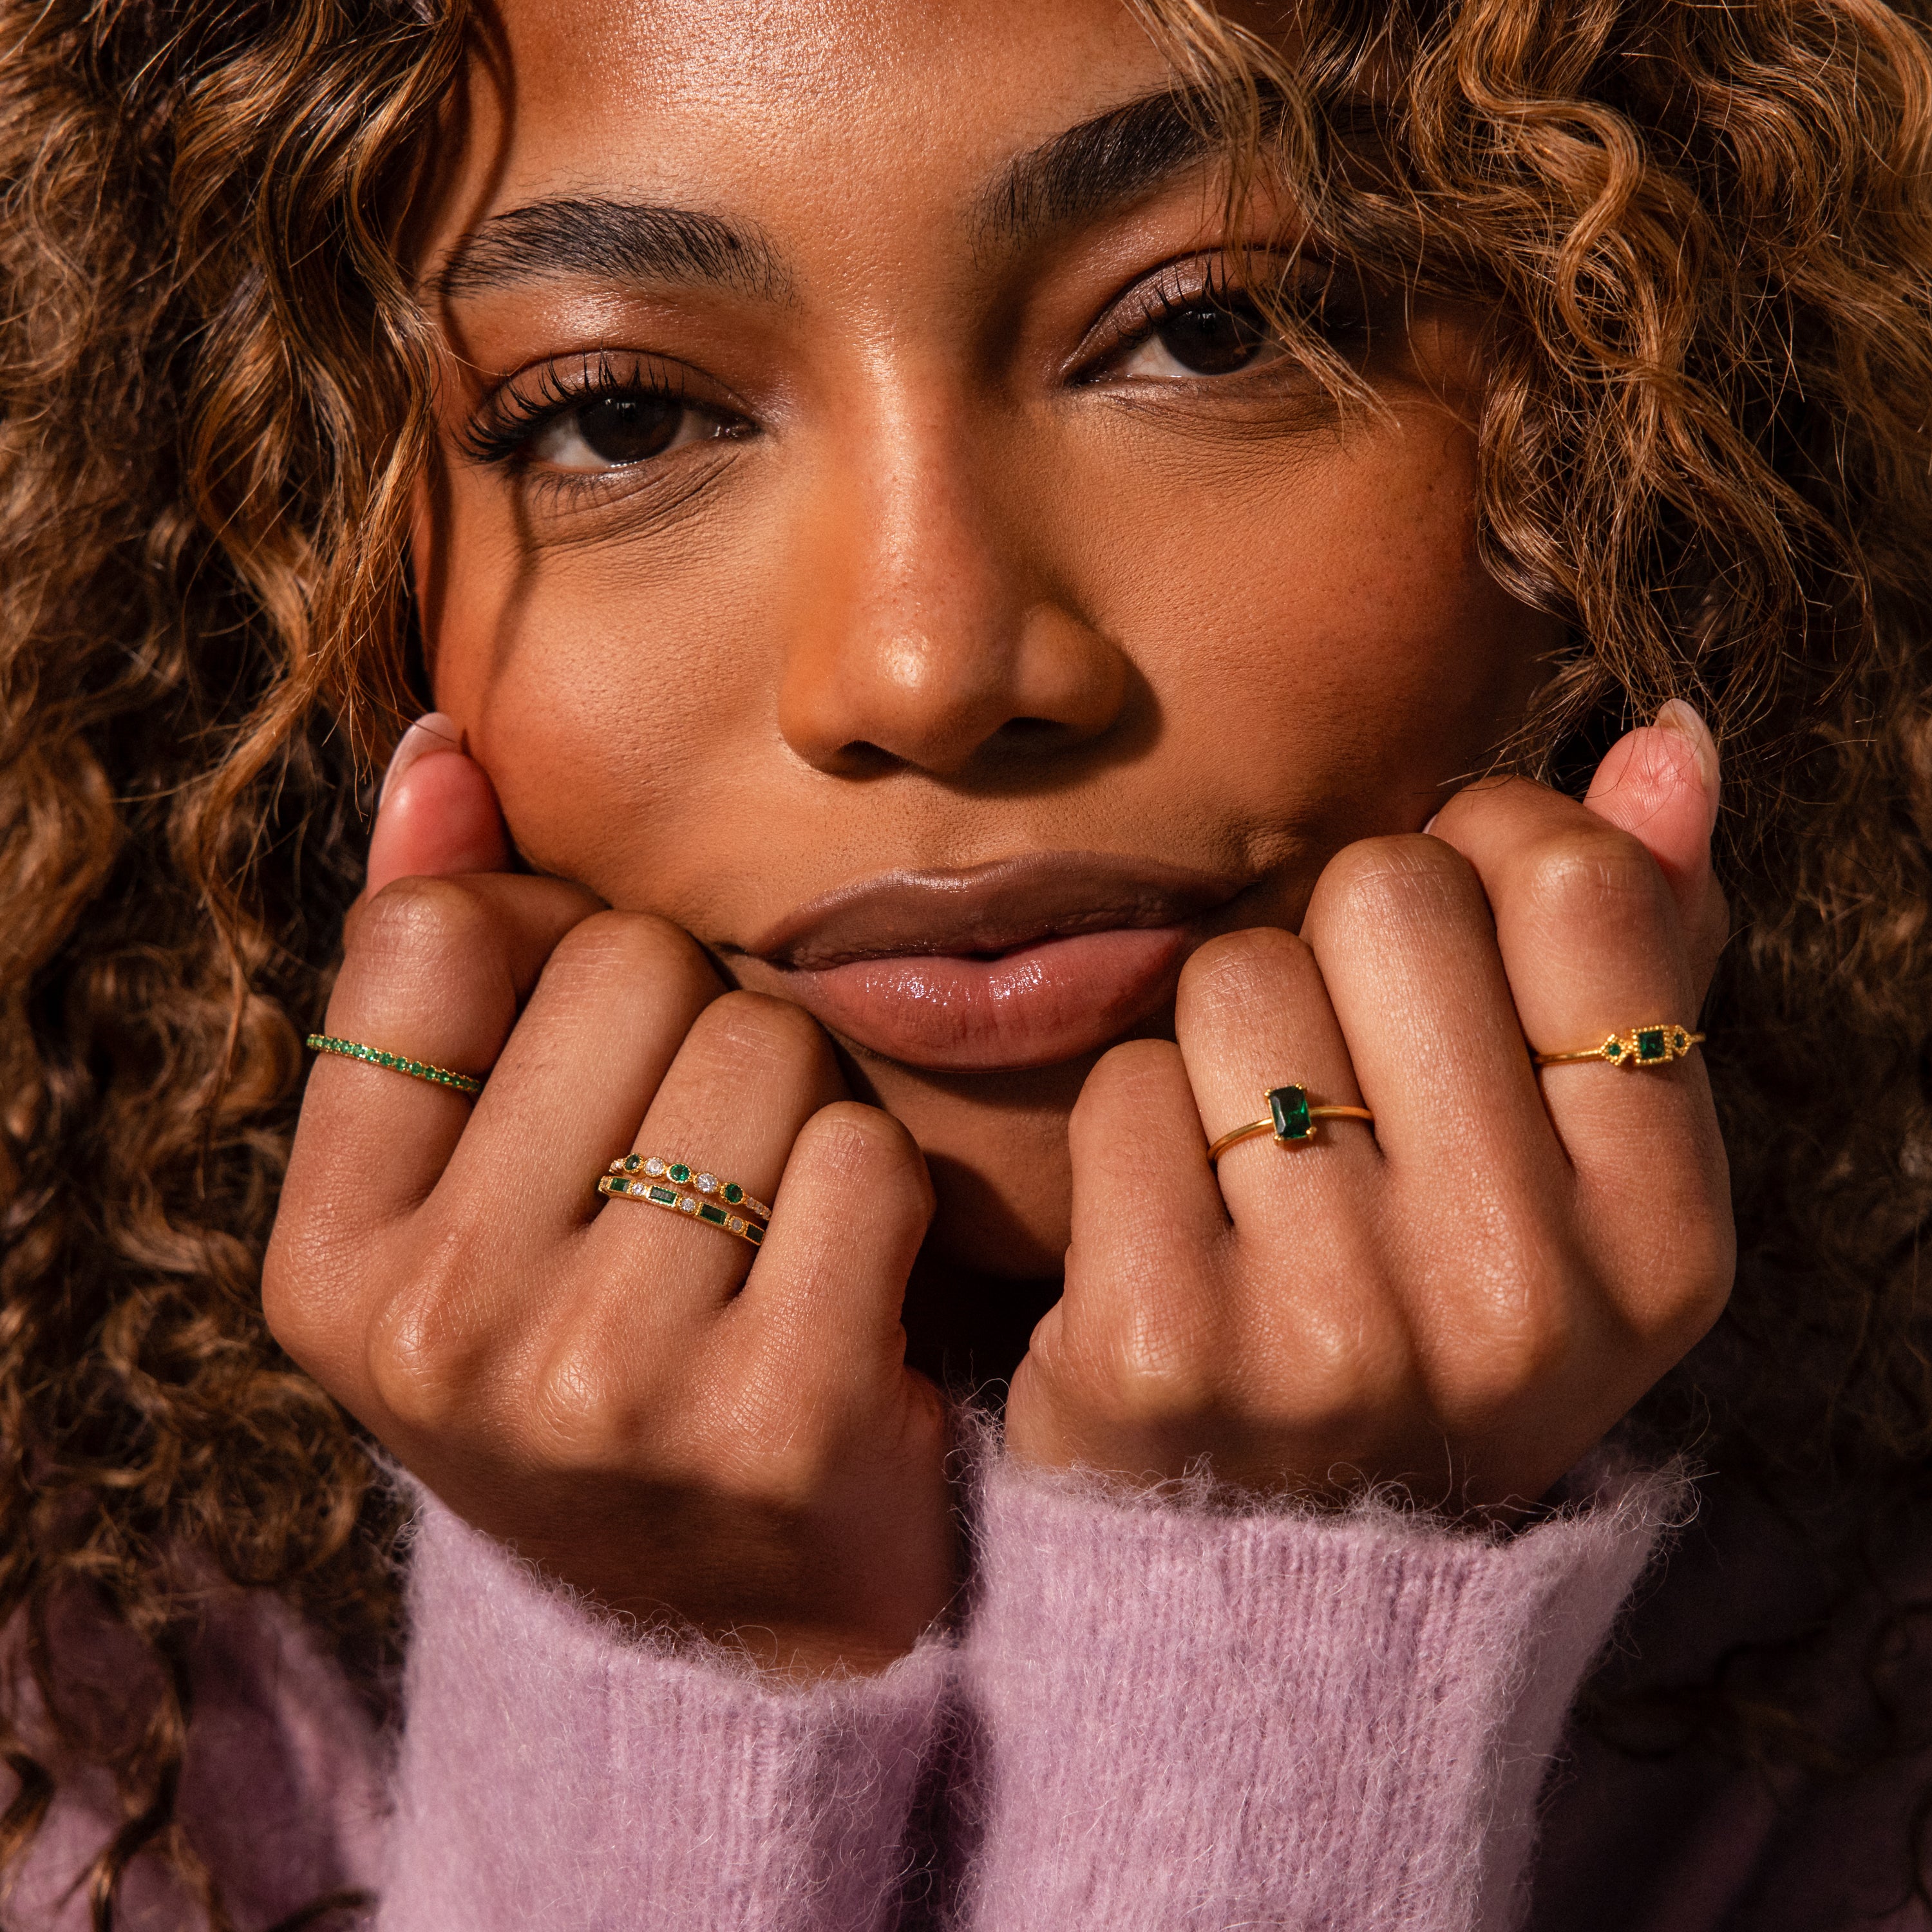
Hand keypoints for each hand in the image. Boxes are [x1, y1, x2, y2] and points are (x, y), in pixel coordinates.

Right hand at [264, 719, 954, 1672]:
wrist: (732, 1617)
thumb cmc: (596, 1352)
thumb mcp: (465, 1190)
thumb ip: (433, 964)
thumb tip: (444, 748)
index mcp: (325, 1265)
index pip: (440, 935)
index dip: (547, 955)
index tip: (585, 1065)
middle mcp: (435, 1331)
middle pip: (629, 967)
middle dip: (692, 1031)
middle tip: (695, 1168)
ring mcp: (601, 1383)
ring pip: (764, 1046)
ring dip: (794, 1109)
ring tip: (761, 1228)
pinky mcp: (776, 1421)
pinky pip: (865, 1158)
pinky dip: (877, 1197)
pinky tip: (840, 1288)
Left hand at [1006, 705, 1733, 1509]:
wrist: (1271, 1571)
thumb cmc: (1428, 1327)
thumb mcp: (1576, 1185)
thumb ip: (1636, 956)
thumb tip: (1669, 741)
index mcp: (1661, 1239)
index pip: (1575, 883)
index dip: (1483, 854)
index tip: (1442, 942)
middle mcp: (1521, 1294)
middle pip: (1386, 893)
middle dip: (1338, 948)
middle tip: (1340, 1084)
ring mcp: (1338, 1329)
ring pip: (1234, 973)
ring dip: (1225, 1041)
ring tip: (1258, 1170)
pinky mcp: (1161, 1348)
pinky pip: (1123, 1082)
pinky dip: (1132, 1127)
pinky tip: (1171, 1228)